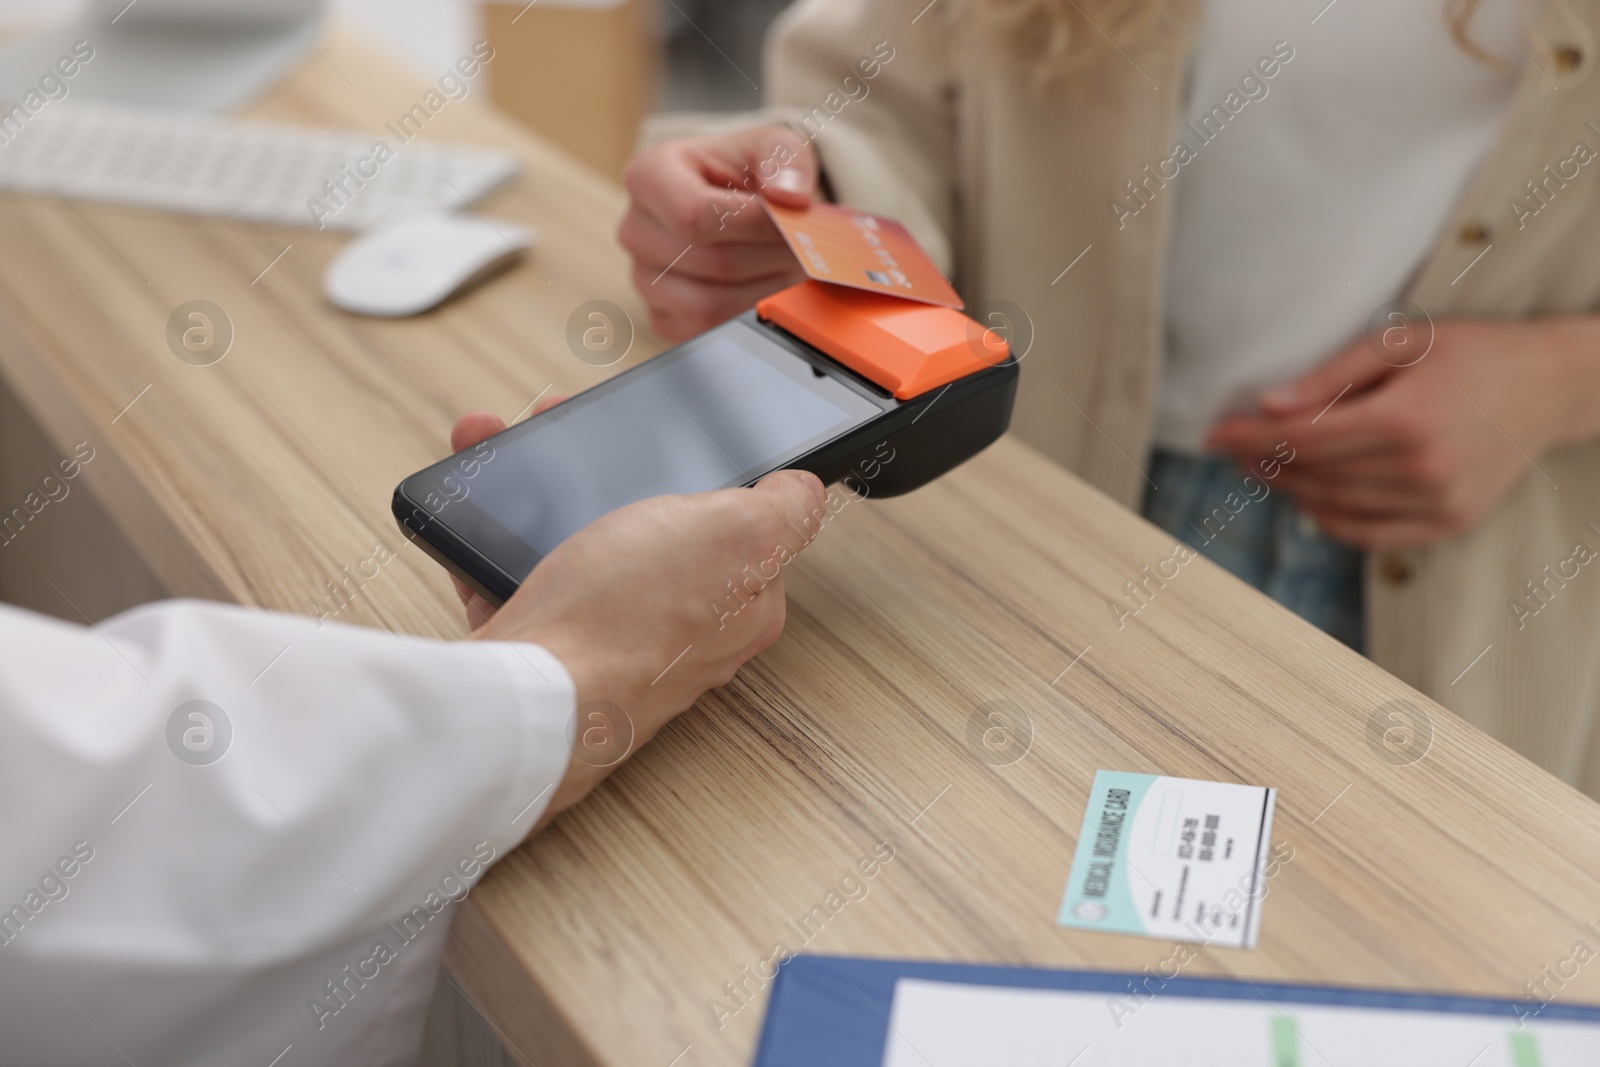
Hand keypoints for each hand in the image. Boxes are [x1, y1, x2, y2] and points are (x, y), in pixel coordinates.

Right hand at [446, 410, 827, 824]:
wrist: (526, 700)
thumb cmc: (626, 622)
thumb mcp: (737, 535)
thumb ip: (784, 509)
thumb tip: (804, 490)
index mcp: (739, 600)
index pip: (741, 523)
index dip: (701, 467)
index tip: (663, 433)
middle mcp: (681, 627)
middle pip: (654, 526)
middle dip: (610, 470)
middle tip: (570, 432)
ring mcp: (612, 639)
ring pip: (582, 543)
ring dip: (543, 491)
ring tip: (506, 445)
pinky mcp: (549, 649)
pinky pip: (524, 579)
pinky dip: (496, 541)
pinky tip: (475, 513)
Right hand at [619, 125, 815, 339]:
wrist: (735, 203)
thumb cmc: (745, 171)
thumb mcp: (771, 145)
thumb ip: (785, 158)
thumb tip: (788, 196)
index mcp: (649, 176)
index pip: (694, 214)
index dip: (751, 224)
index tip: (791, 223)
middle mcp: (636, 230)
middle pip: (709, 262)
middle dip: (768, 258)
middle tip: (806, 251)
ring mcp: (644, 279)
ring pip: (707, 304)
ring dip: (764, 291)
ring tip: (793, 271)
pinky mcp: (661, 317)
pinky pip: (705, 332)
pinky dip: (747, 316)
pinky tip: (771, 291)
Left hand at [1205, 319, 1599, 550]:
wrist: (1551, 385)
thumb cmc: (1474, 353)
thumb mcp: (1402, 341)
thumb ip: (1332, 376)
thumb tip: (1269, 406)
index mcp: (1408, 418)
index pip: (1303, 438)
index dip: (1251, 439)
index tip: (1214, 434)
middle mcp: (1423, 468)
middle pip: (1314, 474)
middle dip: (1262, 462)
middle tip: (1231, 447)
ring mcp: (1438, 501)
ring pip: (1335, 507)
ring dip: (1289, 490)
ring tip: (1263, 468)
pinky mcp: (1450, 522)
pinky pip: (1369, 533)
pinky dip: (1329, 519)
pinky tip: (1306, 497)